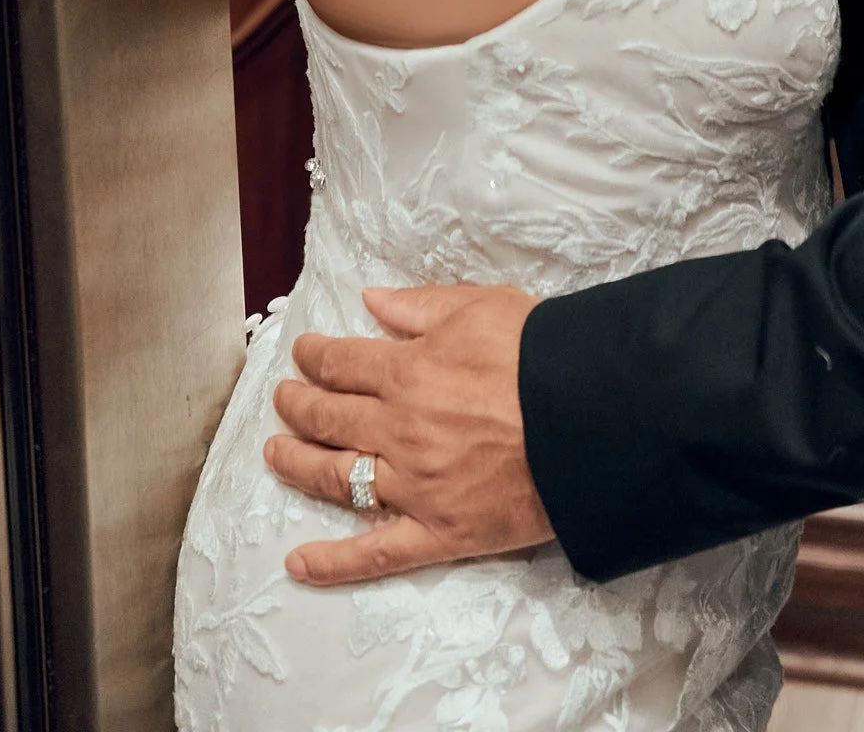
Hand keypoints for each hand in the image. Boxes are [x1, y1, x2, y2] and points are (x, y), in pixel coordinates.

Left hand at [264, 283, 551, 585]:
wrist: (588, 420)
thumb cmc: (541, 356)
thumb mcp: (483, 306)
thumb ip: (421, 305)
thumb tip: (371, 300)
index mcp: (407, 373)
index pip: (343, 364)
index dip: (316, 357)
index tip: (304, 353)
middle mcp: (398, 430)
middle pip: (330, 418)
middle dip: (299, 405)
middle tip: (283, 398)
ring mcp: (413, 487)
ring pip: (337, 479)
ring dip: (298, 465)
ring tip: (275, 453)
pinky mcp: (437, 533)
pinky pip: (376, 553)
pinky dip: (333, 562)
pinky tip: (298, 563)